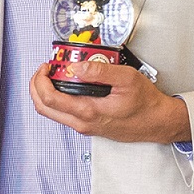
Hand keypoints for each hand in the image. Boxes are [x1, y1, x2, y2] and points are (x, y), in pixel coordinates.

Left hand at [30, 60, 190, 144]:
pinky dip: (57, 99)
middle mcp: (81, 122)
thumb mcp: (126, 78)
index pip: (48, 98)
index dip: (41, 79)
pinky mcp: (88, 126)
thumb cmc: (145, 104)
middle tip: (44, 70)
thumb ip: (99, 71)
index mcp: (87, 111)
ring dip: (45, 93)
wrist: (158, 122)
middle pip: (42, 108)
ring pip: (51, 112)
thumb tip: (76, 66)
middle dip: (36, 86)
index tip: (46, 66)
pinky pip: (63, 114)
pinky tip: (67, 85)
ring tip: (54, 75)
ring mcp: (83, 126)